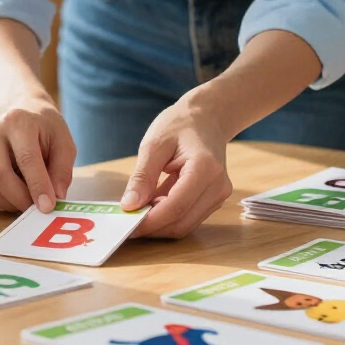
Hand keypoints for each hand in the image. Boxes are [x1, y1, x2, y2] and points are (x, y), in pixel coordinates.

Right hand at [0, 101, 76, 213]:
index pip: (26, 158)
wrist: (21, 112)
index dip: (37, 186)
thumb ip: (62, 171)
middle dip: (19, 199)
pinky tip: (10, 197)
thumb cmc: (45, 129)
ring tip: (24, 201)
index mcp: (19, 121)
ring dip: (6, 203)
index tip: (48, 207)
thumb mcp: (64, 143)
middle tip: (35, 209)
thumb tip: (56, 199)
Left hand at [120, 96, 232, 237]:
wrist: (207, 117)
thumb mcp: (154, 144)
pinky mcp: (214, 199)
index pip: (175, 207)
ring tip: (138, 211)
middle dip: (153, 228)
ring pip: (186, 225)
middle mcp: (217, 186)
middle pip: (182, 222)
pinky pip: (189, 217)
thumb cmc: (180, 124)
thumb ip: (142, 176)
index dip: (149, 221)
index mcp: (205, 169)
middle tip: (126, 223)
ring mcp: (219, 195)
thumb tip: (129, 206)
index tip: (126, 226)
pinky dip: (168, 216)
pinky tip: (152, 204)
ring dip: (160, 224)